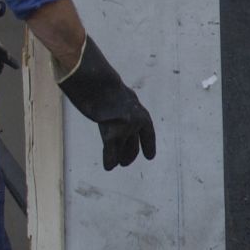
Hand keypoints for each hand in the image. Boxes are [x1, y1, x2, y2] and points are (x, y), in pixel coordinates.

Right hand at [56, 37, 156, 170]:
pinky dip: (109, 160)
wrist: (99, 82)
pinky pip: (110, 152)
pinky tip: (108, 167)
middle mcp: (136, 122)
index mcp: (140, 112)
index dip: (148, 145)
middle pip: (135, 144)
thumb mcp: (119, 94)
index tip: (150, 157)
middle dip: (131, 154)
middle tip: (127, 162)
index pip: (148, 132)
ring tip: (120, 164)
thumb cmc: (105, 85)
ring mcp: (124, 128)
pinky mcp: (111, 133)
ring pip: (123, 149)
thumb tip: (115, 100)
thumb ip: (121, 103)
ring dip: (121, 158)